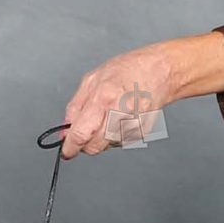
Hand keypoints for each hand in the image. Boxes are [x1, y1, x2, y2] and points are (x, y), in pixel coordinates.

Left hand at [58, 40, 179, 156]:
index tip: (66, 151)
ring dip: (103, 137)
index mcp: (103, 97)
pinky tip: (122, 117)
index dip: (70, 147)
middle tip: (86, 130)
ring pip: (107, 146)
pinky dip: (116, 135)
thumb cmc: (127, 71)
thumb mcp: (91, 80)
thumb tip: (65, 131)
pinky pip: (121, 143)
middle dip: (86, 143)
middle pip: (94, 146)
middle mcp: (119, 113)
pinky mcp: (142, 131)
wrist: (159, 71)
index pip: (81, 133)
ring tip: (110, 115)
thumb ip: (75, 108)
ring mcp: (133, 124)